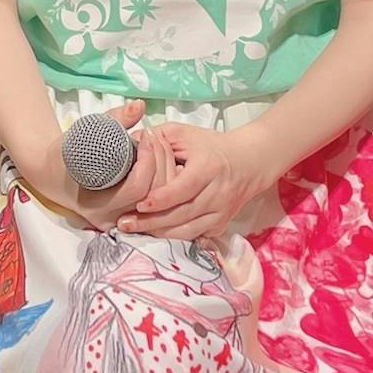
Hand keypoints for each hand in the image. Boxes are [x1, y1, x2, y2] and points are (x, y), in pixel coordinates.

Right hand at [25, 101, 173, 229]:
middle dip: (161, 163)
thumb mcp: (84, 133)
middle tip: (155, 138)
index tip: (146, 136)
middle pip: (152, 196)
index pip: (137, 187)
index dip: (149, 160)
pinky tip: (159, 162)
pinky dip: (162, 181)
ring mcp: (120, 222)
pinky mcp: (128, 218)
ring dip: (165, 171)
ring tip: (156, 147)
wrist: (50, 174)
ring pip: (158, 203)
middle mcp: (110, 219)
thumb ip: (114, 120)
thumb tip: (139, 106)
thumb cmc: (65, 153)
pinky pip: (154, 204)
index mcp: (96, 204)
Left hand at [120, 122, 285, 242]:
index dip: (161, 199)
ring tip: (134, 231)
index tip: (140, 204)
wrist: (248, 163)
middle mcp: (218, 193)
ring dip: (160, 234)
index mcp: (208, 167)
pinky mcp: (221, 224)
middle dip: (151, 222)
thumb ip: (157, 138)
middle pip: (183, 214)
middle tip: (125, 223)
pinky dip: (175, 238)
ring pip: (188, 230)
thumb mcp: (184, 133)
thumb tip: (129, 144)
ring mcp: (221, 212)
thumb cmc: (210, 146)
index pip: (183, 188)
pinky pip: (196, 237)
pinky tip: (155, 235)